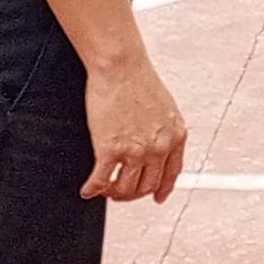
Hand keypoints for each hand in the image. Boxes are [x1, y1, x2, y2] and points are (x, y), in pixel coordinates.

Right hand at [80, 58, 188, 199]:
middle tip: (121, 191)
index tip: (157, 197)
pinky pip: (101, 180)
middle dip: (133, 193)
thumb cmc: (138, 78)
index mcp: (175, 136)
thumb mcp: (166, 107)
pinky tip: (87, 189)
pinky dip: (93, 189)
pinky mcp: (110, 149)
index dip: (163, 189)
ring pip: (125, 189)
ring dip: (113, 193)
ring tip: (104, 189)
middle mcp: (159, 148)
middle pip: (147, 186)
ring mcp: (135, 151)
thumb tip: (159, 143)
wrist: (121, 66)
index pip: (171, 174)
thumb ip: (166, 129)